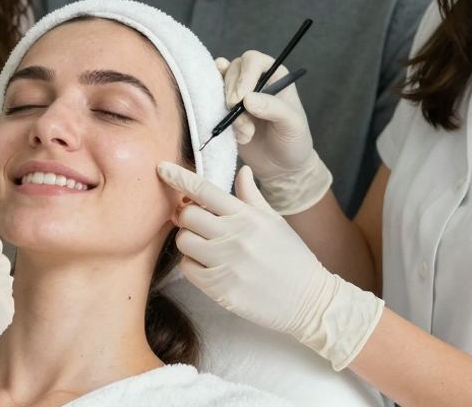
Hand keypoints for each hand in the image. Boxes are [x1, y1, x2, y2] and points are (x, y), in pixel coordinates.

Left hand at [158, 162, 381, 370]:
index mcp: (247, 216)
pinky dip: (192, 264)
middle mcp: (235, 237)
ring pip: (183, 241)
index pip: (205, 190)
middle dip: (187, 216)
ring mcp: (226, 263)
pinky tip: (208, 265)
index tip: (161, 169)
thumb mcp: (275, 221)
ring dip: (189, 241)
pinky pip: (187, 268)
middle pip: (187, 215)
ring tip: (206, 246)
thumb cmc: (292, 258)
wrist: (309, 301)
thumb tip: (242, 170)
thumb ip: (251, 196)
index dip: (179, 177)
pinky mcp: (220, 288)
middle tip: (198, 224)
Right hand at [217, 52, 313, 176]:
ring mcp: (237, 93)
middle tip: (246, 124)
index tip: (240, 100)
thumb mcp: (292, 125)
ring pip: (219, 85)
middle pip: (232, 70)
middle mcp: (254, 79)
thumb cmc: (293, 142)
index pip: (253, 60)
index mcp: (275, 75)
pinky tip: (229, 128)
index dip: (244, 77)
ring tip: (246, 133)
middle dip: (233, 97)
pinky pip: (210, 100)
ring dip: (227, 110)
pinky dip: (215, 113)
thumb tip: (247, 98)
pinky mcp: (224, 109)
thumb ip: (274, 108)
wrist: (280, 166)